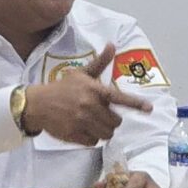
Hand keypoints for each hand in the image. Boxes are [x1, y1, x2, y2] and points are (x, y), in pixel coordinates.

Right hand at [20, 44, 151, 145]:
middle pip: (116, 122)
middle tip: (101, 114)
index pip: (120, 98)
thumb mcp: (81, 73)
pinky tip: (82, 129)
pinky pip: (93, 142)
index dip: (136, 104)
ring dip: (103, 130)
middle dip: (111, 120)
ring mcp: (82, 122)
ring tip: (92, 122)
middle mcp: (90, 106)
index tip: (149, 109)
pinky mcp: (75, 135)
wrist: (38, 104)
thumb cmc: (62, 88)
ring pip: (106, 133)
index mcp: (94, 91)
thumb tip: (112, 45)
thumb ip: (100, 62)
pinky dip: (91, 138)